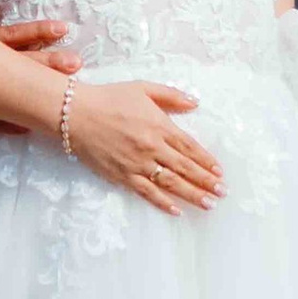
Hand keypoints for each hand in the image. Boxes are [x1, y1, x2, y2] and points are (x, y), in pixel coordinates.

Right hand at [60, 79, 223, 215]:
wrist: (75, 114)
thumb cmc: (109, 98)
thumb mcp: (142, 88)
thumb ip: (170, 95)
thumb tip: (195, 102)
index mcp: (158, 125)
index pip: (189, 146)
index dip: (206, 160)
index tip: (219, 171)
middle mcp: (151, 147)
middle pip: (184, 167)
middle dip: (205, 181)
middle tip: (222, 192)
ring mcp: (137, 163)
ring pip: (170, 183)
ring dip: (191, 194)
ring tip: (209, 204)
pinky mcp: (122, 175)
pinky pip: (146, 192)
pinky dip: (162, 202)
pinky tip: (176, 211)